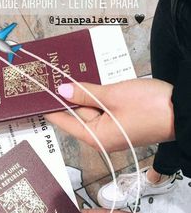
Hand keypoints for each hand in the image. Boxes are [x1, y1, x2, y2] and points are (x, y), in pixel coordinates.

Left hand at [45, 79, 174, 151]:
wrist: (183, 112)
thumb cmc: (149, 107)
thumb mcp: (112, 96)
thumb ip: (85, 93)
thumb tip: (62, 91)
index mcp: (96, 137)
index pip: (64, 122)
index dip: (50, 108)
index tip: (36, 98)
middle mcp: (103, 137)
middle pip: (78, 115)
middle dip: (68, 96)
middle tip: (53, 76)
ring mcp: (114, 130)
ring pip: (92, 110)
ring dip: (84, 94)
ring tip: (70, 75)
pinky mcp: (124, 122)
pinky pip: (105, 110)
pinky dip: (98, 97)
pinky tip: (92, 83)